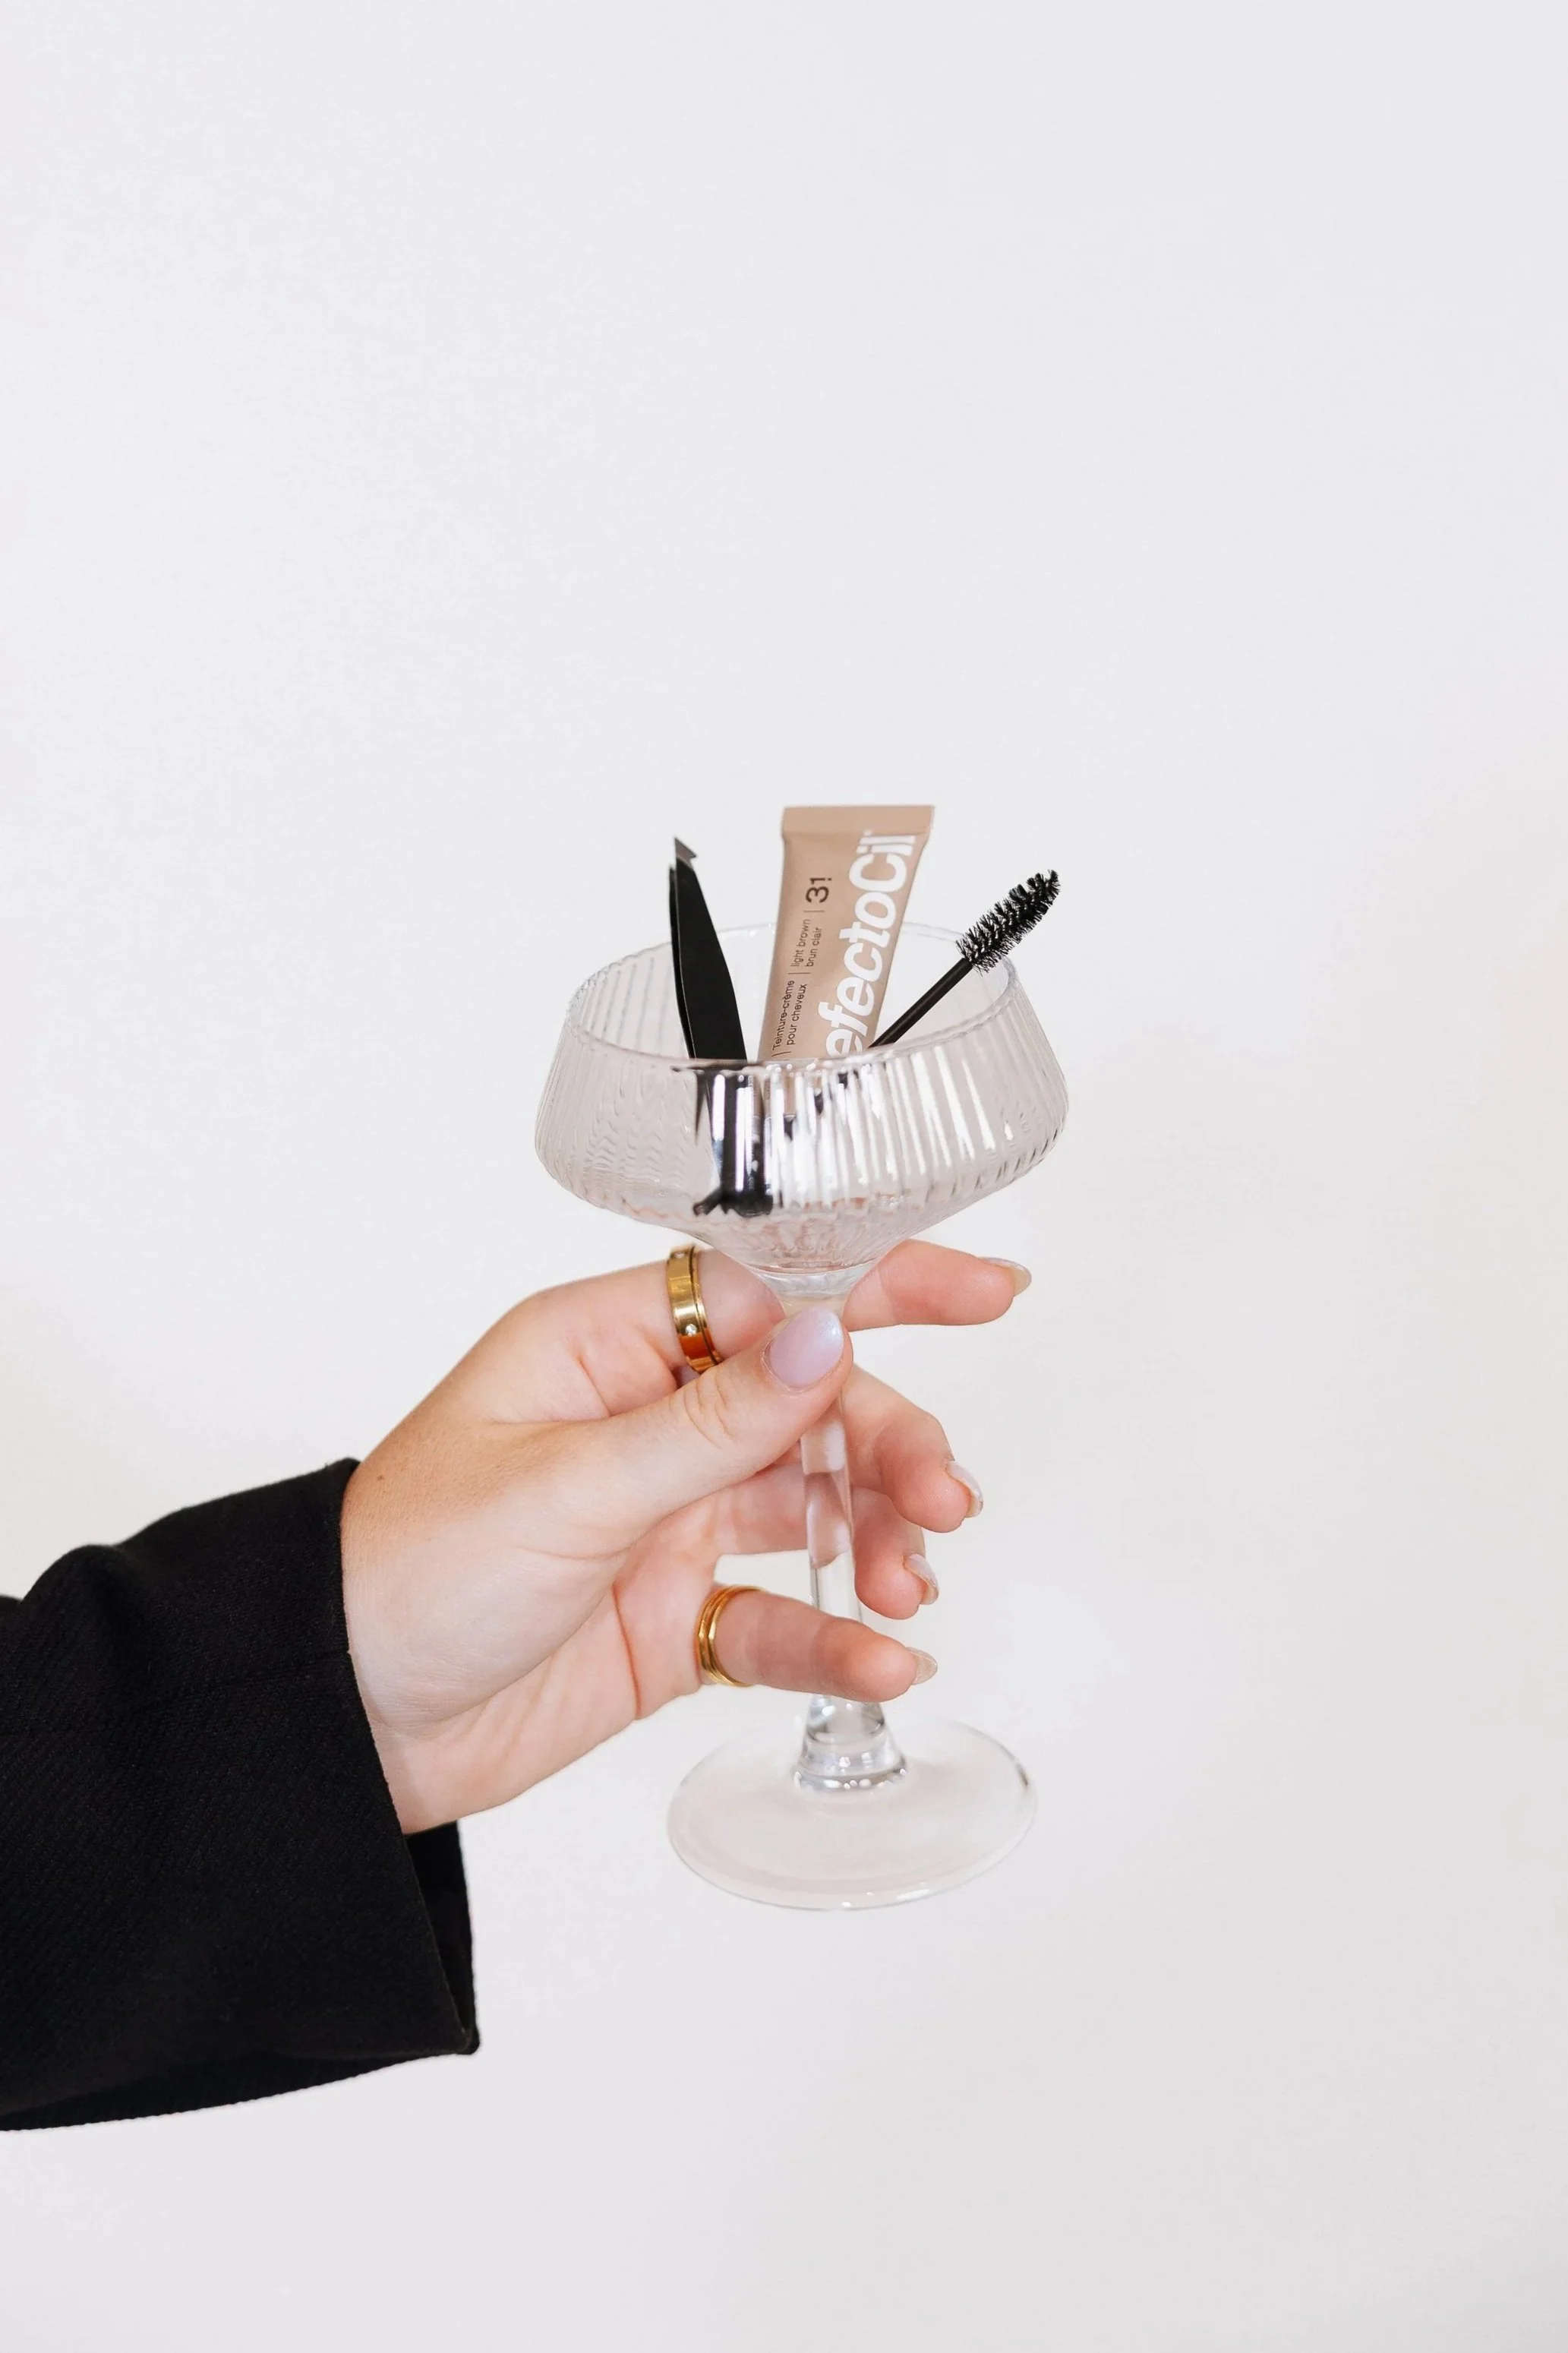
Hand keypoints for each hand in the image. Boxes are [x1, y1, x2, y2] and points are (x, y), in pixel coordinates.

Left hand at [340, 1242, 1026, 1832]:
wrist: (341, 1724)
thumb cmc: (407, 1572)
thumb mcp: (568, 1486)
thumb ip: (713, 1422)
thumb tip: (828, 1334)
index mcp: (606, 1349)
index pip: (770, 1293)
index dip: (881, 1287)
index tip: (985, 1290)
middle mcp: (647, 1422)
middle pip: (813, 1405)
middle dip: (890, 1446)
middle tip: (943, 1502)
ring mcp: (666, 1522)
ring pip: (813, 1508)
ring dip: (875, 1542)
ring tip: (906, 1593)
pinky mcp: (675, 1619)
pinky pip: (781, 1616)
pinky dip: (835, 1640)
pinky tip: (879, 1665)